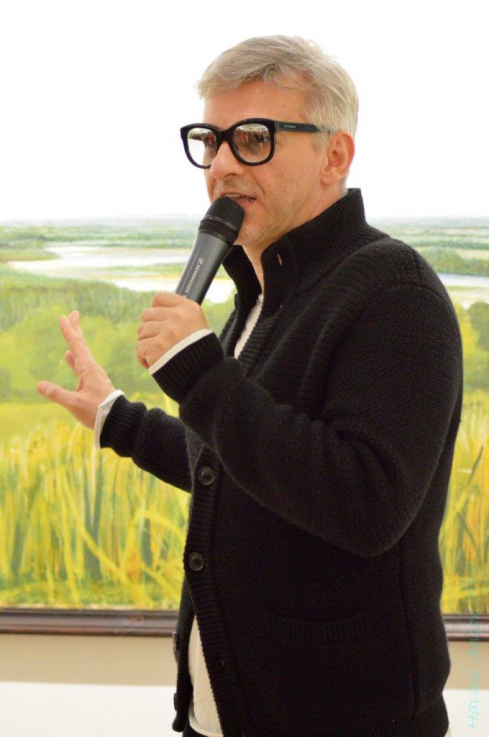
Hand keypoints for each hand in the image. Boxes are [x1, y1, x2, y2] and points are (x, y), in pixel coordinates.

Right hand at [36, 311, 116, 429]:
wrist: (118, 421)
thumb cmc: (98, 412)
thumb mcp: (74, 403)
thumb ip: (57, 394)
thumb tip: (39, 385)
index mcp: (88, 370)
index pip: (76, 346)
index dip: (69, 331)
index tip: (64, 317)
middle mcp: (92, 369)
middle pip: (82, 345)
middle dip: (76, 329)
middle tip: (73, 314)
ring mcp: (93, 376)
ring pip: (82, 354)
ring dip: (75, 342)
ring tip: (71, 333)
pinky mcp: (93, 384)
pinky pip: (81, 366)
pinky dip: (74, 359)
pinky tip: (69, 357)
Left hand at [136, 292, 209, 369]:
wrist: (204, 376)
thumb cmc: (200, 352)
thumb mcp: (198, 325)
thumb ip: (179, 314)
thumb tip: (156, 308)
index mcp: (189, 309)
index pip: (159, 298)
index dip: (156, 309)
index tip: (160, 320)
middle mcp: (177, 317)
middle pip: (147, 315)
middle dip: (150, 328)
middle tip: (161, 341)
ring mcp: (166, 332)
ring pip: (141, 332)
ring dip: (147, 343)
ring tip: (161, 353)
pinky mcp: (156, 347)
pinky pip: (139, 347)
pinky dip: (144, 357)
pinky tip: (155, 362)